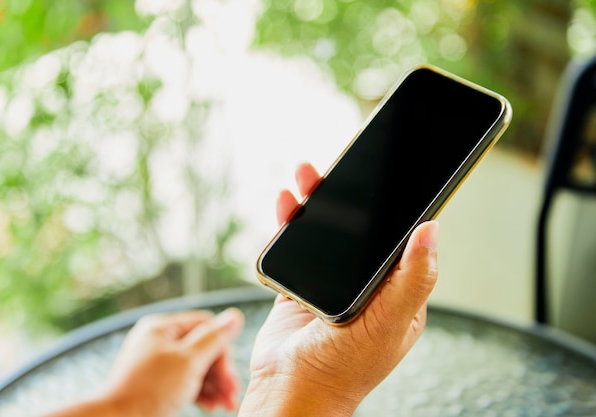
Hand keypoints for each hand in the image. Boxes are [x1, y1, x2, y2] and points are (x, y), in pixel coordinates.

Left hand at [42, 308, 243, 416]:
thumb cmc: (147, 392)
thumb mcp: (188, 362)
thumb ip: (214, 339)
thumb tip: (234, 316)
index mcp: (162, 328)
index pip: (205, 326)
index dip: (222, 349)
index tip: (229, 373)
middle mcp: (158, 342)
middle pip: (202, 348)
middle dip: (220, 372)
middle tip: (231, 393)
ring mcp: (156, 364)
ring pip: (195, 367)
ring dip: (214, 385)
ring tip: (226, 404)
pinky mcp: (155, 384)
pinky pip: (184, 381)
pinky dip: (200, 392)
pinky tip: (212, 406)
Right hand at [238, 162, 438, 416]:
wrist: (290, 387)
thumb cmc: (345, 367)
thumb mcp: (390, 321)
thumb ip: (413, 277)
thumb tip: (433, 228)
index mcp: (396, 288)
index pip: (400, 237)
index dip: (395, 205)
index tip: (391, 172)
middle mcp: (365, 281)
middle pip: (359, 226)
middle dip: (349, 194)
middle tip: (344, 165)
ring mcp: (331, 280)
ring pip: (325, 230)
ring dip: (316, 200)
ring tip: (307, 175)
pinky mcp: (300, 282)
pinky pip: (296, 244)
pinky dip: (289, 222)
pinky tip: (287, 204)